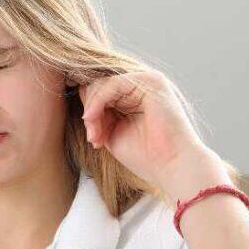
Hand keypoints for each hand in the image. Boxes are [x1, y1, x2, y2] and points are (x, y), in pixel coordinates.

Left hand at [79, 70, 223, 193]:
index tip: (91, 136)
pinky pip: (111, 84)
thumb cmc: (145, 155)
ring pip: (101, 83)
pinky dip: (97, 103)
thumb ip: (97, 112)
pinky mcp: (150, 82)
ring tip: (96, 136)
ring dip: (92, 110)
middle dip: (89, 111)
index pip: (98, 89)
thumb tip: (76, 90)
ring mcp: (147, 80)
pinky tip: (94, 120)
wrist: (172, 167)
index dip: (88, 109)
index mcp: (134, 95)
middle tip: (93, 137)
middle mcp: (141, 84)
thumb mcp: (110, 130)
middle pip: (97, 84)